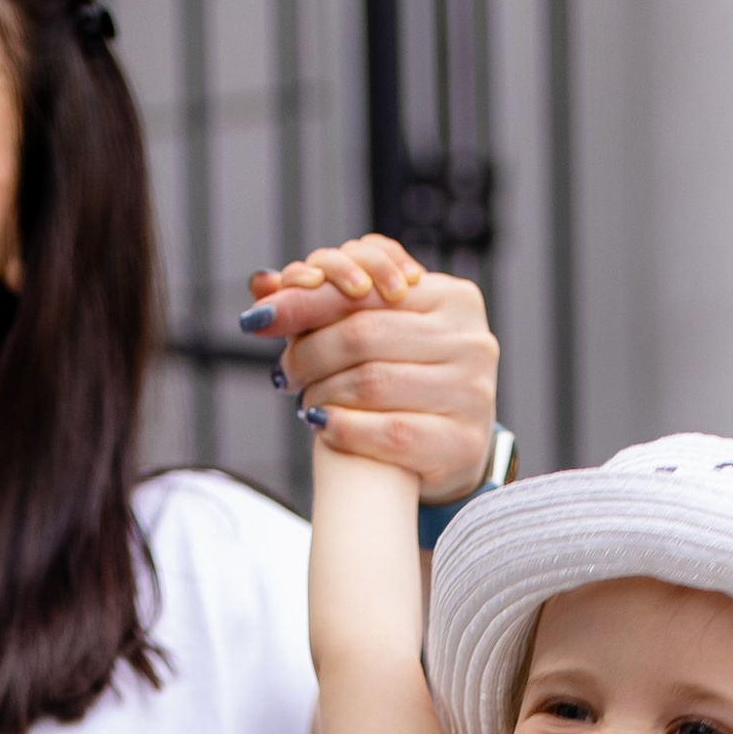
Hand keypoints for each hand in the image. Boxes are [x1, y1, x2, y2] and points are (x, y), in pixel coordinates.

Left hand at [244, 234, 499, 506]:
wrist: (454, 450)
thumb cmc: (411, 381)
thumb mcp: (382, 332)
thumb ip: (330, 304)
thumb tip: (260, 283)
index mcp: (452, 298)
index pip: (366, 291)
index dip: (308, 301)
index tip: (262, 317)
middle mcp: (470, 340)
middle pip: (363, 336)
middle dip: (310, 352)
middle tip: (284, 372)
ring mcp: (472, 393)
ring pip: (372, 383)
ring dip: (321, 393)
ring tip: (304, 402)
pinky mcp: (463, 443)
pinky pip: (390, 432)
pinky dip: (344, 428)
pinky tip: (320, 425)